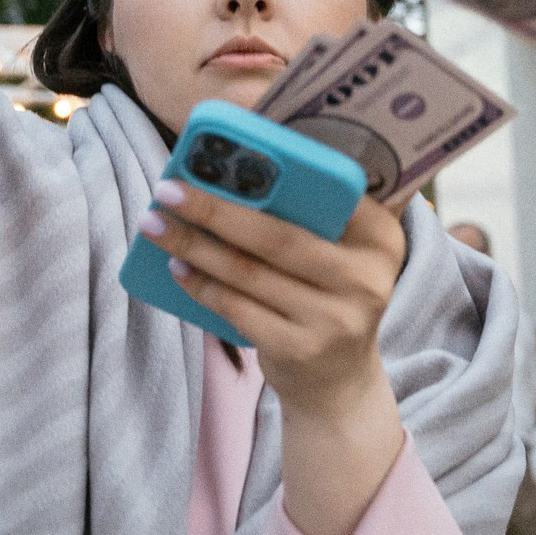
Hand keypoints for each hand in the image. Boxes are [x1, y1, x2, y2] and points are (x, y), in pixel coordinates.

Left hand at [138, 184, 406, 419]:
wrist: (338, 382)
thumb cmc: (325, 297)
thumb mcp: (335, 255)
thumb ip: (306, 216)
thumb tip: (228, 170)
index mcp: (379, 238)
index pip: (326, 192)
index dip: (271, 171)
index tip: (218, 152)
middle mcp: (367, 278)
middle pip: (276, 236)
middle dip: (214, 210)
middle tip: (166, 191)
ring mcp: (336, 319)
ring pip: (249, 273)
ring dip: (194, 246)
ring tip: (155, 225)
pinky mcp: (301, 350)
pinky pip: (237, 309)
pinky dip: (201, 285)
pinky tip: (176, 266)